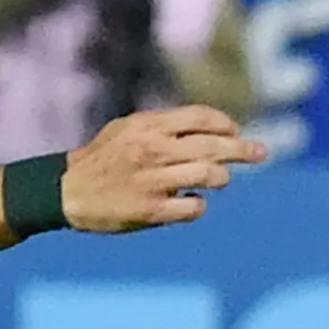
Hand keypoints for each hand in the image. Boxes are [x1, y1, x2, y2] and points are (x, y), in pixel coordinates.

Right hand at [62, 104, 268, 230]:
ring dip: (221, 178)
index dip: (225, 124)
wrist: (67, 192)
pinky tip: (192, 201)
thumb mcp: (126, 129)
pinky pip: (194, 207)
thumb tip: (208, 127)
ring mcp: (153, 181)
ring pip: (209, 176)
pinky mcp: (152, 210)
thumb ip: (163, 125)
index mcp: (147, 127)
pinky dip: (199, 204)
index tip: (236, 131)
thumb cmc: (102, 158)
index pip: (200, 118)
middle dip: (243, 149)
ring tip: (219, 180)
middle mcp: (152, 150)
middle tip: (261, 153)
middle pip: (213, 147)